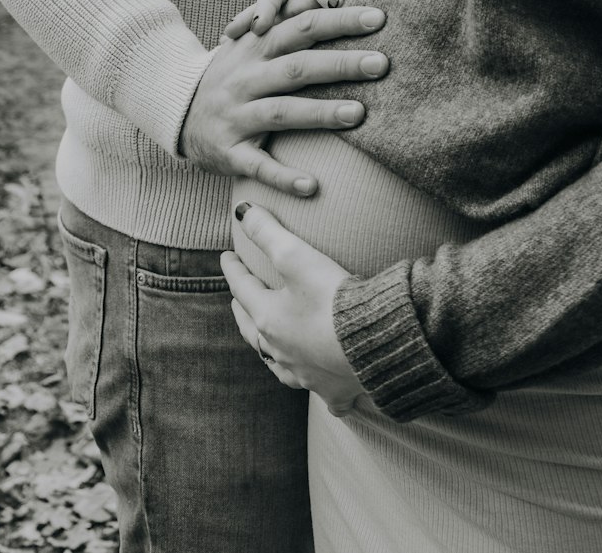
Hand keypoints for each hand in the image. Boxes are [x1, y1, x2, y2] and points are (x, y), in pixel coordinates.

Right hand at [178, 5, 387, 193]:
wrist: (177, 113)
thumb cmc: (233, 74)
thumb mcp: (251, 42)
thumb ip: (287, 19)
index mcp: (256, 47)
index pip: (301, 26)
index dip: (339, 21)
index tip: (379, 18)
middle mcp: (246, 78)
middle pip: (297, 66)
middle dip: (340, 63)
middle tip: (382, 63)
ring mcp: (237, 116)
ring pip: (281, 112)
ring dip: (320, 113)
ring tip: (360, 114)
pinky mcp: (229, 153)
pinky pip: (258, 165)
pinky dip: (284, 177)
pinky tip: (313, 186)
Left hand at [221, 202, 365, 416]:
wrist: (376, 343)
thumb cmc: (333, 299)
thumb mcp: (296, 256)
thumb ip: (268, 232)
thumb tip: (242, 211)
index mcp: (268, 319)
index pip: (241, 288)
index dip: (233, 268)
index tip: (226, 256)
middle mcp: (280, 351)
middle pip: (251, 329)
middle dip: (241, 310)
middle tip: (236, 298)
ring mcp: (305, 374)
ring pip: (276, 362)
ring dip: (267, 349)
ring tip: (264, 340)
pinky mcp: (332, 389)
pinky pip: (316, 390)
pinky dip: (310, 383)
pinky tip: (315, 384)